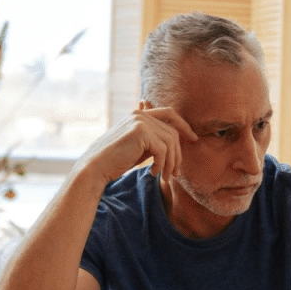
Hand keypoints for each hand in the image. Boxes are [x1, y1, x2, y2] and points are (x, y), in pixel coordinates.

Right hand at [75, 101, 198, 182]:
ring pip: (171, 142)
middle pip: (173, 131)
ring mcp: (140, 121)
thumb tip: (174, 137)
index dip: (184, 125)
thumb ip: (154, 139)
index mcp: (139, 114)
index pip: (170, 113)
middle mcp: (140, 114)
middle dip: (178, 154)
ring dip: (171, 163)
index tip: (194, 139)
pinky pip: (163, 150)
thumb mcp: (139, 146)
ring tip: (165, 176)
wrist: (96, 167)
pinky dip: (162, 164)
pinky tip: (152, 172)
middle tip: (176, 173)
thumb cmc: (116, 160)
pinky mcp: (141, 132)